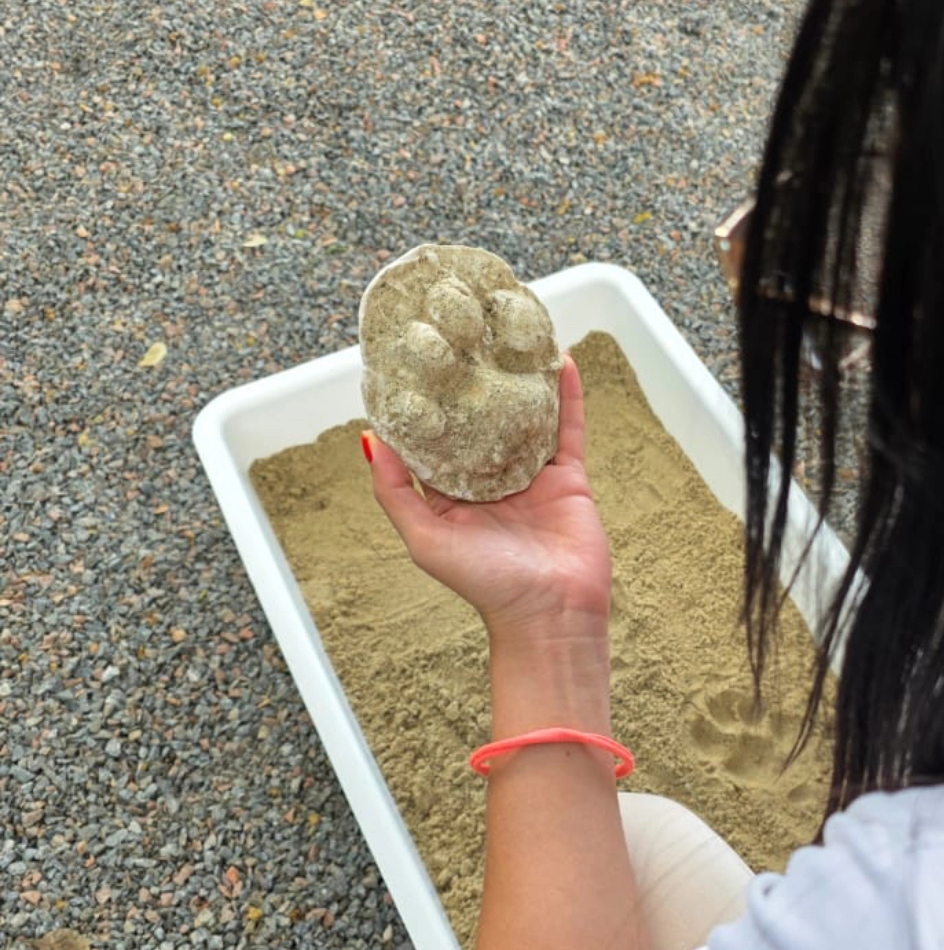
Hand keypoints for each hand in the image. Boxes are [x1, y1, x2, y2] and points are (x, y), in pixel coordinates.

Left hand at [366, 355, 611, 639]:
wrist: (550, 614)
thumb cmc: (484, 584)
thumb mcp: (423, 538)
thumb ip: (396, 490)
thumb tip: (369, 438)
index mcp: (452, 496)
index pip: (434, 440)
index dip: (424, 404)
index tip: (412, 363)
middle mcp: (490, 482)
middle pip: (481, 422)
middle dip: (472, 383)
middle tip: (461, 335)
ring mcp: (532, 477)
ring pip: (525, 417)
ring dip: (520, 381)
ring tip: (510, 338)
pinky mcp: (568, 478)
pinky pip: (568, 429)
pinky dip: (567, 396)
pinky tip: (560, 360)